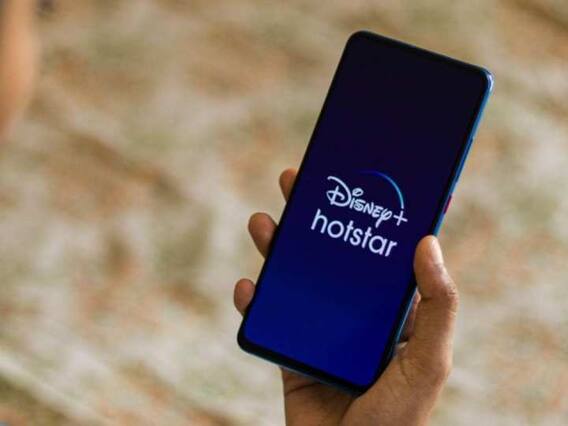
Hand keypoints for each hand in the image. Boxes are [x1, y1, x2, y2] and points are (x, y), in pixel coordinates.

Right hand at [234, 169, 458, 425]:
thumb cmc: (397, 419)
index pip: (376, 249)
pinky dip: (253, 300)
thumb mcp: (429, 361)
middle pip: (327, 252)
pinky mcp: (289, 349)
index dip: (366, 210)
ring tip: (261, 221)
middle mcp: (352, 312)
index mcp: (387, 308)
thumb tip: (429, 241)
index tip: (356, 172)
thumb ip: (438, 306)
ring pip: (292, 275)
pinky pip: (266, 317)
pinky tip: (248, 287)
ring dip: (275, 246)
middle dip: (310, 213)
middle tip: (295, 180)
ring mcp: (318, 328)